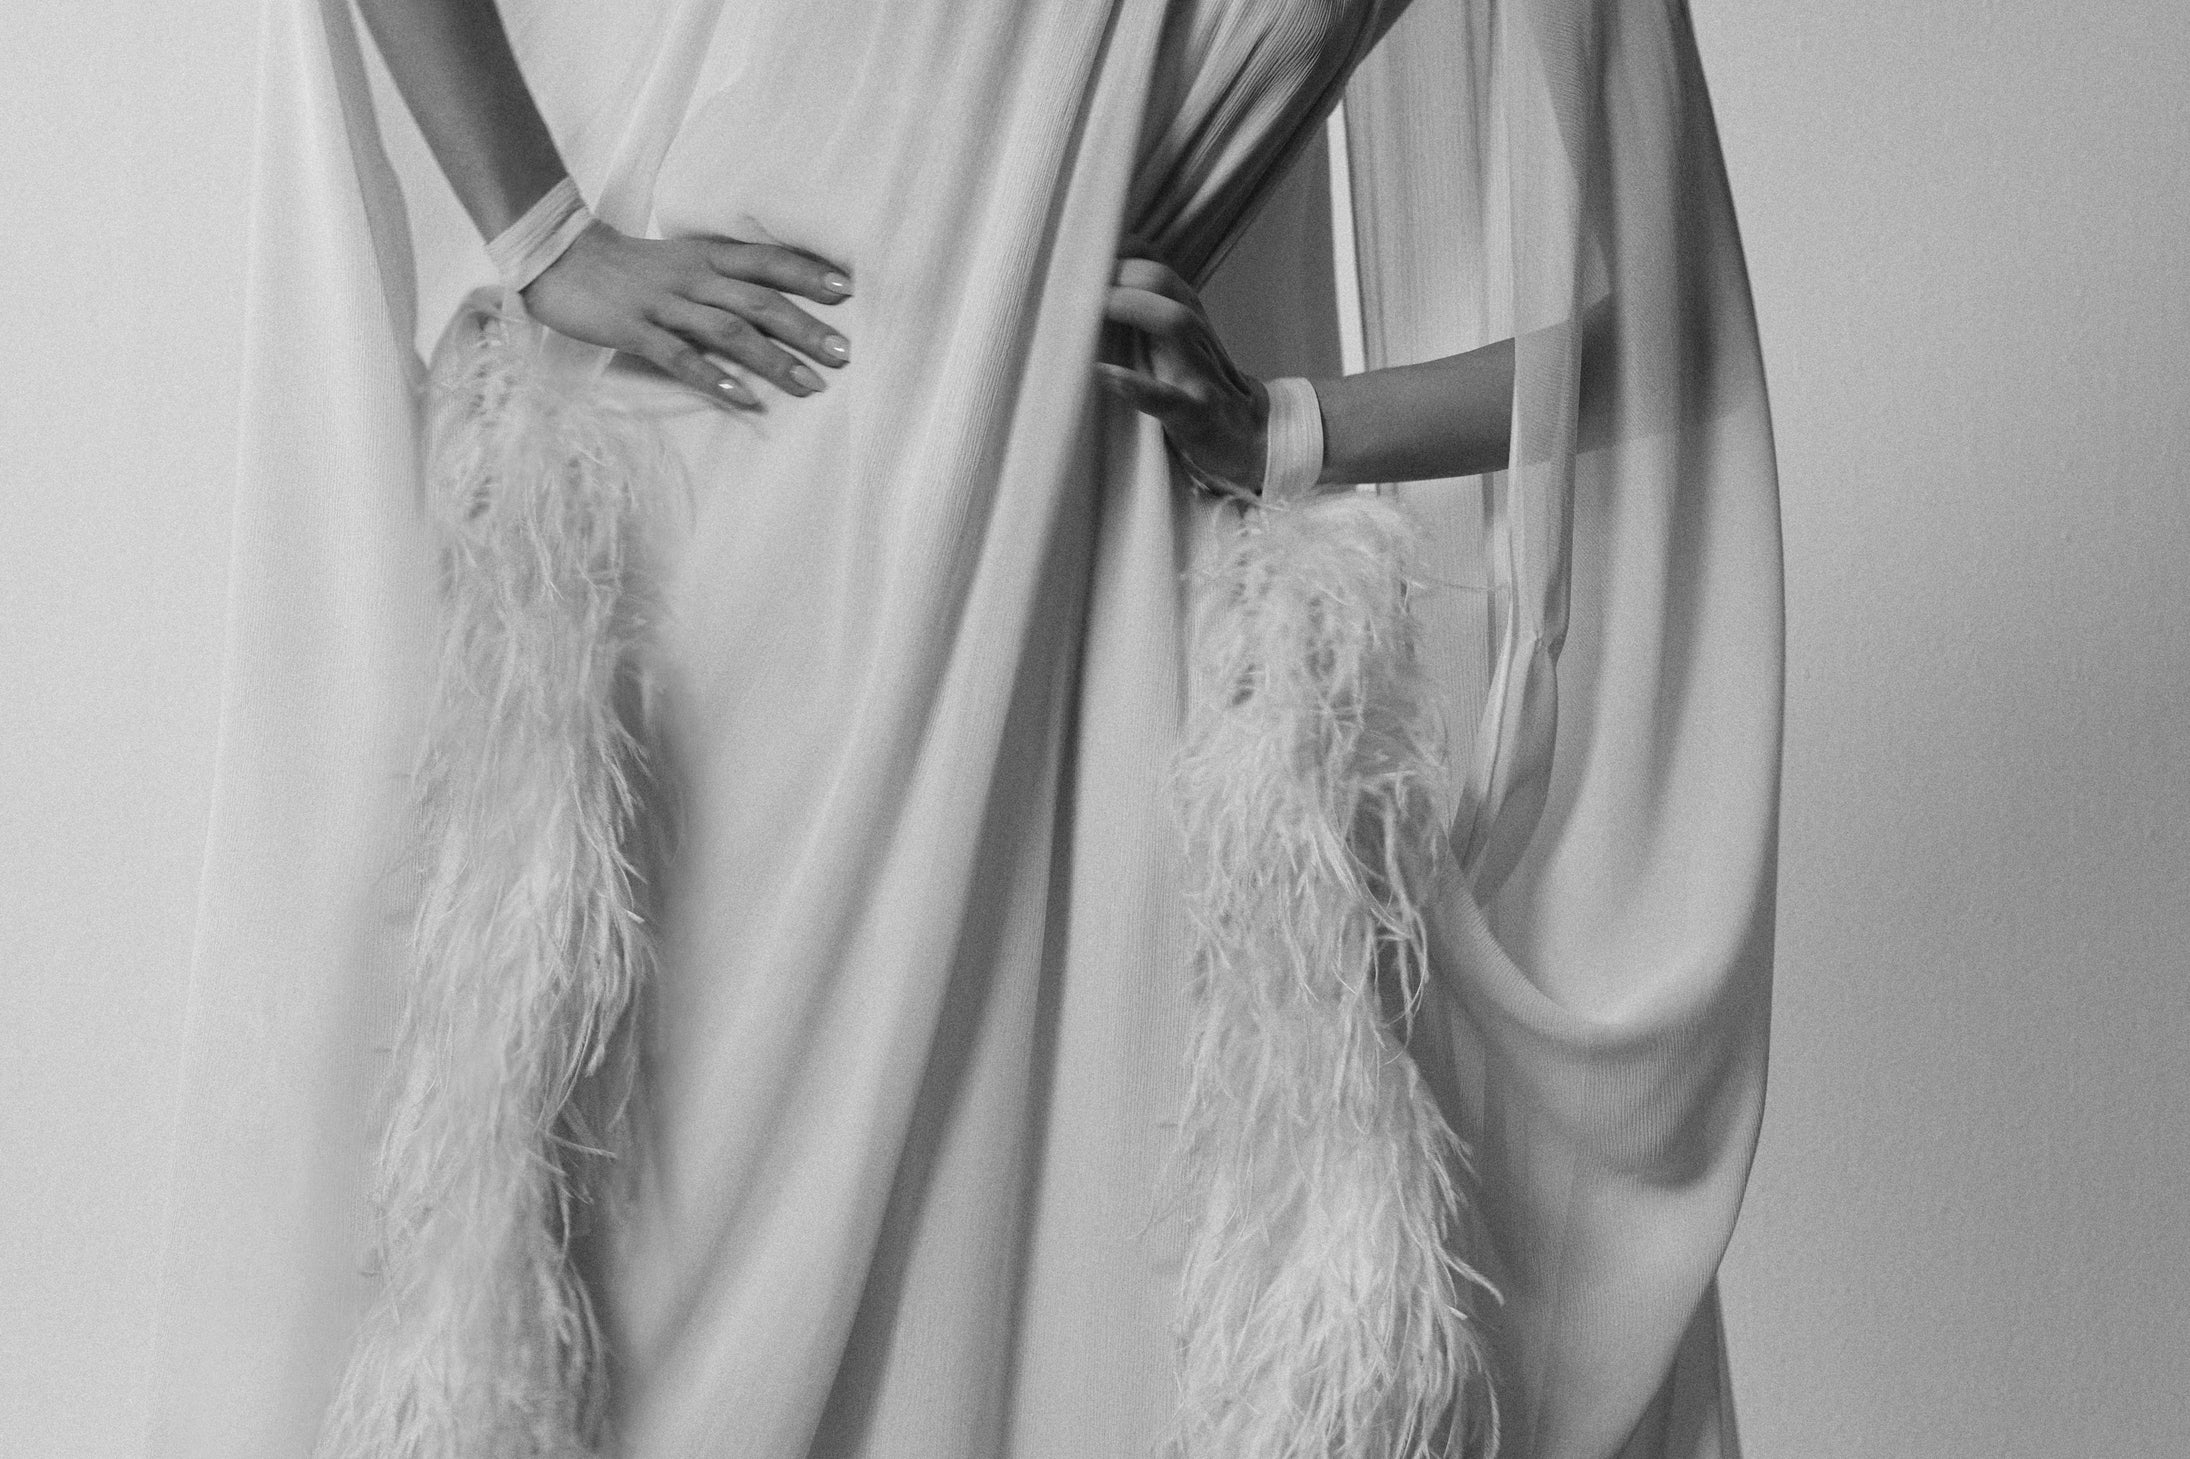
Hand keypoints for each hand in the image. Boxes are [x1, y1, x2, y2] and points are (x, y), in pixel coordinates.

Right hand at [521, 223, 852, 407]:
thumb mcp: (681, 259)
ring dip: (774, 359)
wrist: (558, 258)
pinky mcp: (635, 330)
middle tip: (844, 354)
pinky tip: (745, 400)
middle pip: (760, 300)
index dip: (808, 273)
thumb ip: (722, 276)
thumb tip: (772, 297)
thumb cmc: (628, 267)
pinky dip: (715, 380)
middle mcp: (692, 278)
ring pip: (729, 331)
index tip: (848, 291)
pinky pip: (680, 357)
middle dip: (806, 328)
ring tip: (810, 386)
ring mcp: (664, 304)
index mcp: (706, 257)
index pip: (767, 260)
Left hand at [1095, 254, 1268, 499]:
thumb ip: (1143, 310)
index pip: (1151, 263)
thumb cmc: (1194, 385)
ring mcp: (1198, 371)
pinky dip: (1137, 387)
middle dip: (1116, 271)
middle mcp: (1193, 332)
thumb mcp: (1173, 341)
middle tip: (1068, 277)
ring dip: (1129, 307)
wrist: (1244, 436)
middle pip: (1161, 281)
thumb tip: (1097, 280)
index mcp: (1184, 312)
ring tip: (1086, 308)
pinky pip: (1170, 398)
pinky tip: (1106, 376)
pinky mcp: (1197, 414)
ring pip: (1174, 322)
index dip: (1114, 251)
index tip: (1072, 253)